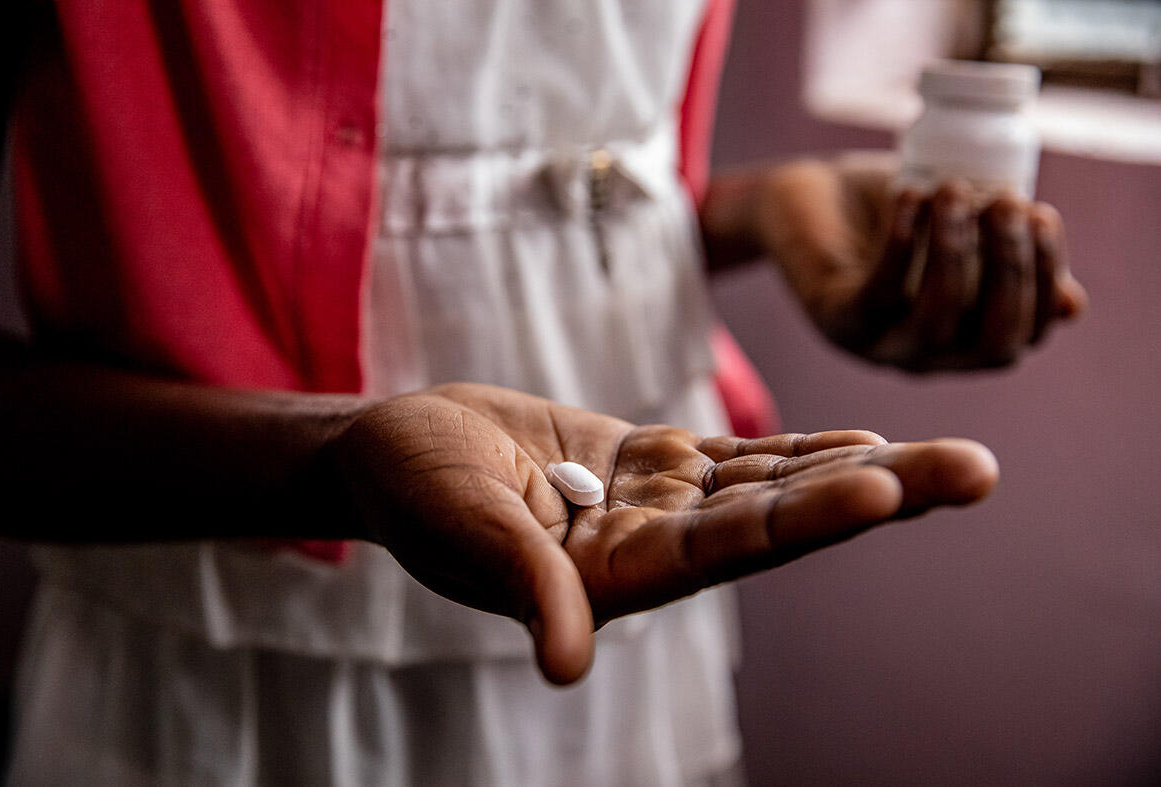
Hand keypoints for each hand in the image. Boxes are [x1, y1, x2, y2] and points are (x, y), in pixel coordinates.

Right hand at [329, 383, 997, 683]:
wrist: (398, 451)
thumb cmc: (417, 491)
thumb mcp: (462, 529)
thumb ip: (522, 584)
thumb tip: (564, 664)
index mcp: (617, 573)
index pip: (731, 546)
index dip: (809, 515)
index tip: (890, 484)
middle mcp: (656, 545)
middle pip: (785, 517)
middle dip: (880, 491)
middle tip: (979, 469)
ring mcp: (658, 502)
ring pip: (775, 482)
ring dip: (862, 465)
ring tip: (958, 457)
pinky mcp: (647, 461)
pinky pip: (735, 457)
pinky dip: (800, 449)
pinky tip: (865, 438)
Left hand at [756, 154, 1086, 370]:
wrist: (807, 194)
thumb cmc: (896, 210)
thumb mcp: (964, 230)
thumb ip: (1010, 261)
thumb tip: (1071, 307)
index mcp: (960, 341)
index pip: (1020, 336)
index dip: (1043, 281)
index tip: (1041, 215)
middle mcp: (923, 357)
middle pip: (988, 339)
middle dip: (1009, 269)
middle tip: (1005, 201)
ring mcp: (875, 344)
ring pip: (936, 320)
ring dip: (954, 251)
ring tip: (954, 189)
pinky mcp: (832, 318)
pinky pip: (877, 294)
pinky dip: (902, 245)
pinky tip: (913, 197)